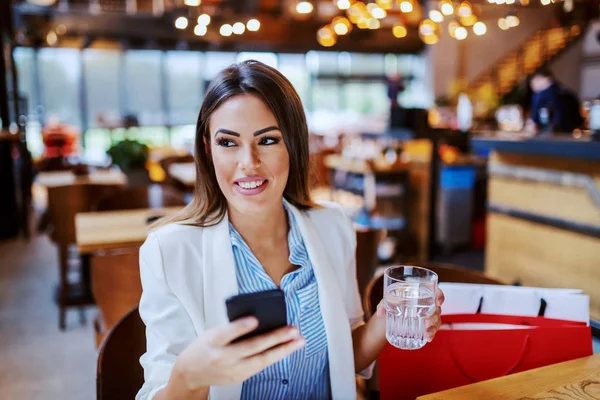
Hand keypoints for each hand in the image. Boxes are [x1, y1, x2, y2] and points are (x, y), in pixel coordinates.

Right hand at [174, 317, 304, 390]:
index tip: (255, 319)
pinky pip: (260, 366)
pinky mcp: (239, 378)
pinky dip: (274, 357)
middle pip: (251, 348)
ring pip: (261, 360)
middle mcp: (223, 358)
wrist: (190, 374)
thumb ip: (231, 327)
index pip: (227, 333)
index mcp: (213, 342)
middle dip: (275, 339)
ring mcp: (232, 370)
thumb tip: (256, 320)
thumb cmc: (203, 348)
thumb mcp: (211, 332)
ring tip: (298, 341)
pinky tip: (286, 350)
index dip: (241, 327)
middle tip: (293, 330)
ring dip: (283, 350)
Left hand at [374, 287, 444, 341]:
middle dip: (434, 316)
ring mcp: (426, 314)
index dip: (440, 295)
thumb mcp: (385, 302)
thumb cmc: (389, 304)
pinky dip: (432, 333)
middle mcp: (425, 303)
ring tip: (426, 333)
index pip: (434, 291)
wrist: (386, 319)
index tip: (438, 302)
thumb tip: (381, 313)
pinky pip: (433, 328)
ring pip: (436, 319)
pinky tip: (428, 338)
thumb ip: (382, 305)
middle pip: (436, 308)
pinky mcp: (425, 325)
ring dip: (434, 326)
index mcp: (418, 293)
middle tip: (426, 322)